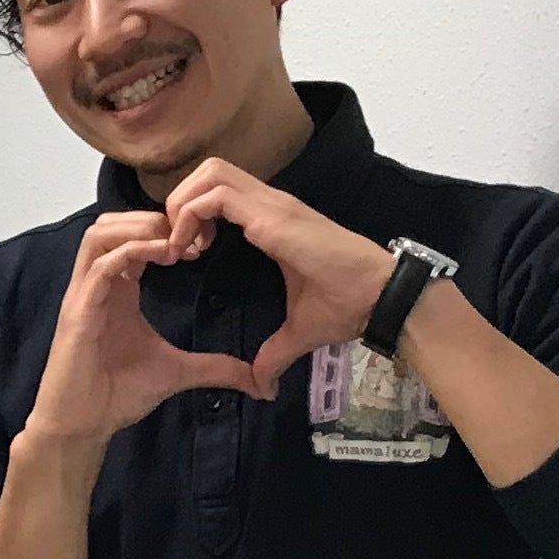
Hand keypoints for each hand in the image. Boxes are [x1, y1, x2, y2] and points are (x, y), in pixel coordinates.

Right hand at [24, 208, 259, 441]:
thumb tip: (259, 381)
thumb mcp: (178, 372)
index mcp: (117, 289)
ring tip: (175, 242)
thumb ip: (216, 367)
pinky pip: (101, 265)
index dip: (166, 229)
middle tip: (191, 234)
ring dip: (139, 227)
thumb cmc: (116, 395)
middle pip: (113, 222)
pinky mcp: (79, 310)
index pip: (132, 236)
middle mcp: (97, 285)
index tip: (202, 242)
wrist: (81, 426)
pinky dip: (132, 251)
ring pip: (101, 233)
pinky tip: (164, 257)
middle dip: (153, 218)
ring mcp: (85, 294)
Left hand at [160, 160, 393, 391]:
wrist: (380, 297)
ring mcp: (272, 204)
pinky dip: (192, 216)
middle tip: (178, 244)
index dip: (194, 214)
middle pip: (208, 171)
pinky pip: (216, 196)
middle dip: (181, 201)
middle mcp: (270, 204)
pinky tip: (193, 251)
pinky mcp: (273, 215)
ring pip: (209, 173)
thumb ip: (273, 355)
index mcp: (272, 220)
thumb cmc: (348, 305)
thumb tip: (262, 387)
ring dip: (184, 206)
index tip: (187, 254)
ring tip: (183, 247)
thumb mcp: (298, 332)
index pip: (221, 191)